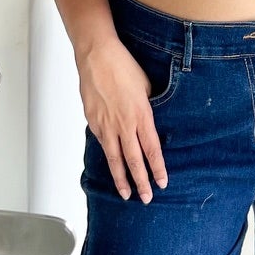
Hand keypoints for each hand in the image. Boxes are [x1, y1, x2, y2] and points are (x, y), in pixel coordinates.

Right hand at [77, 37, 167, 202]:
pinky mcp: (92, 121)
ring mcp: (106, 125)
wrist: (97, 56)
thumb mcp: (146, 86)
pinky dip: (107, 156)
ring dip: (120, 178)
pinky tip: (111, 164)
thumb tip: (147, 121)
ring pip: (114, 158)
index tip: (162, 183)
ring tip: (125, 193)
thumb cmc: (123, 66)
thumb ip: (147, 107)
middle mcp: (124, 124)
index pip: (152, 149)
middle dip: (141, 182)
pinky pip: (102, 143)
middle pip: (134, 160)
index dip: (157, 168)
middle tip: (146, 198)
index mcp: (141, 115)